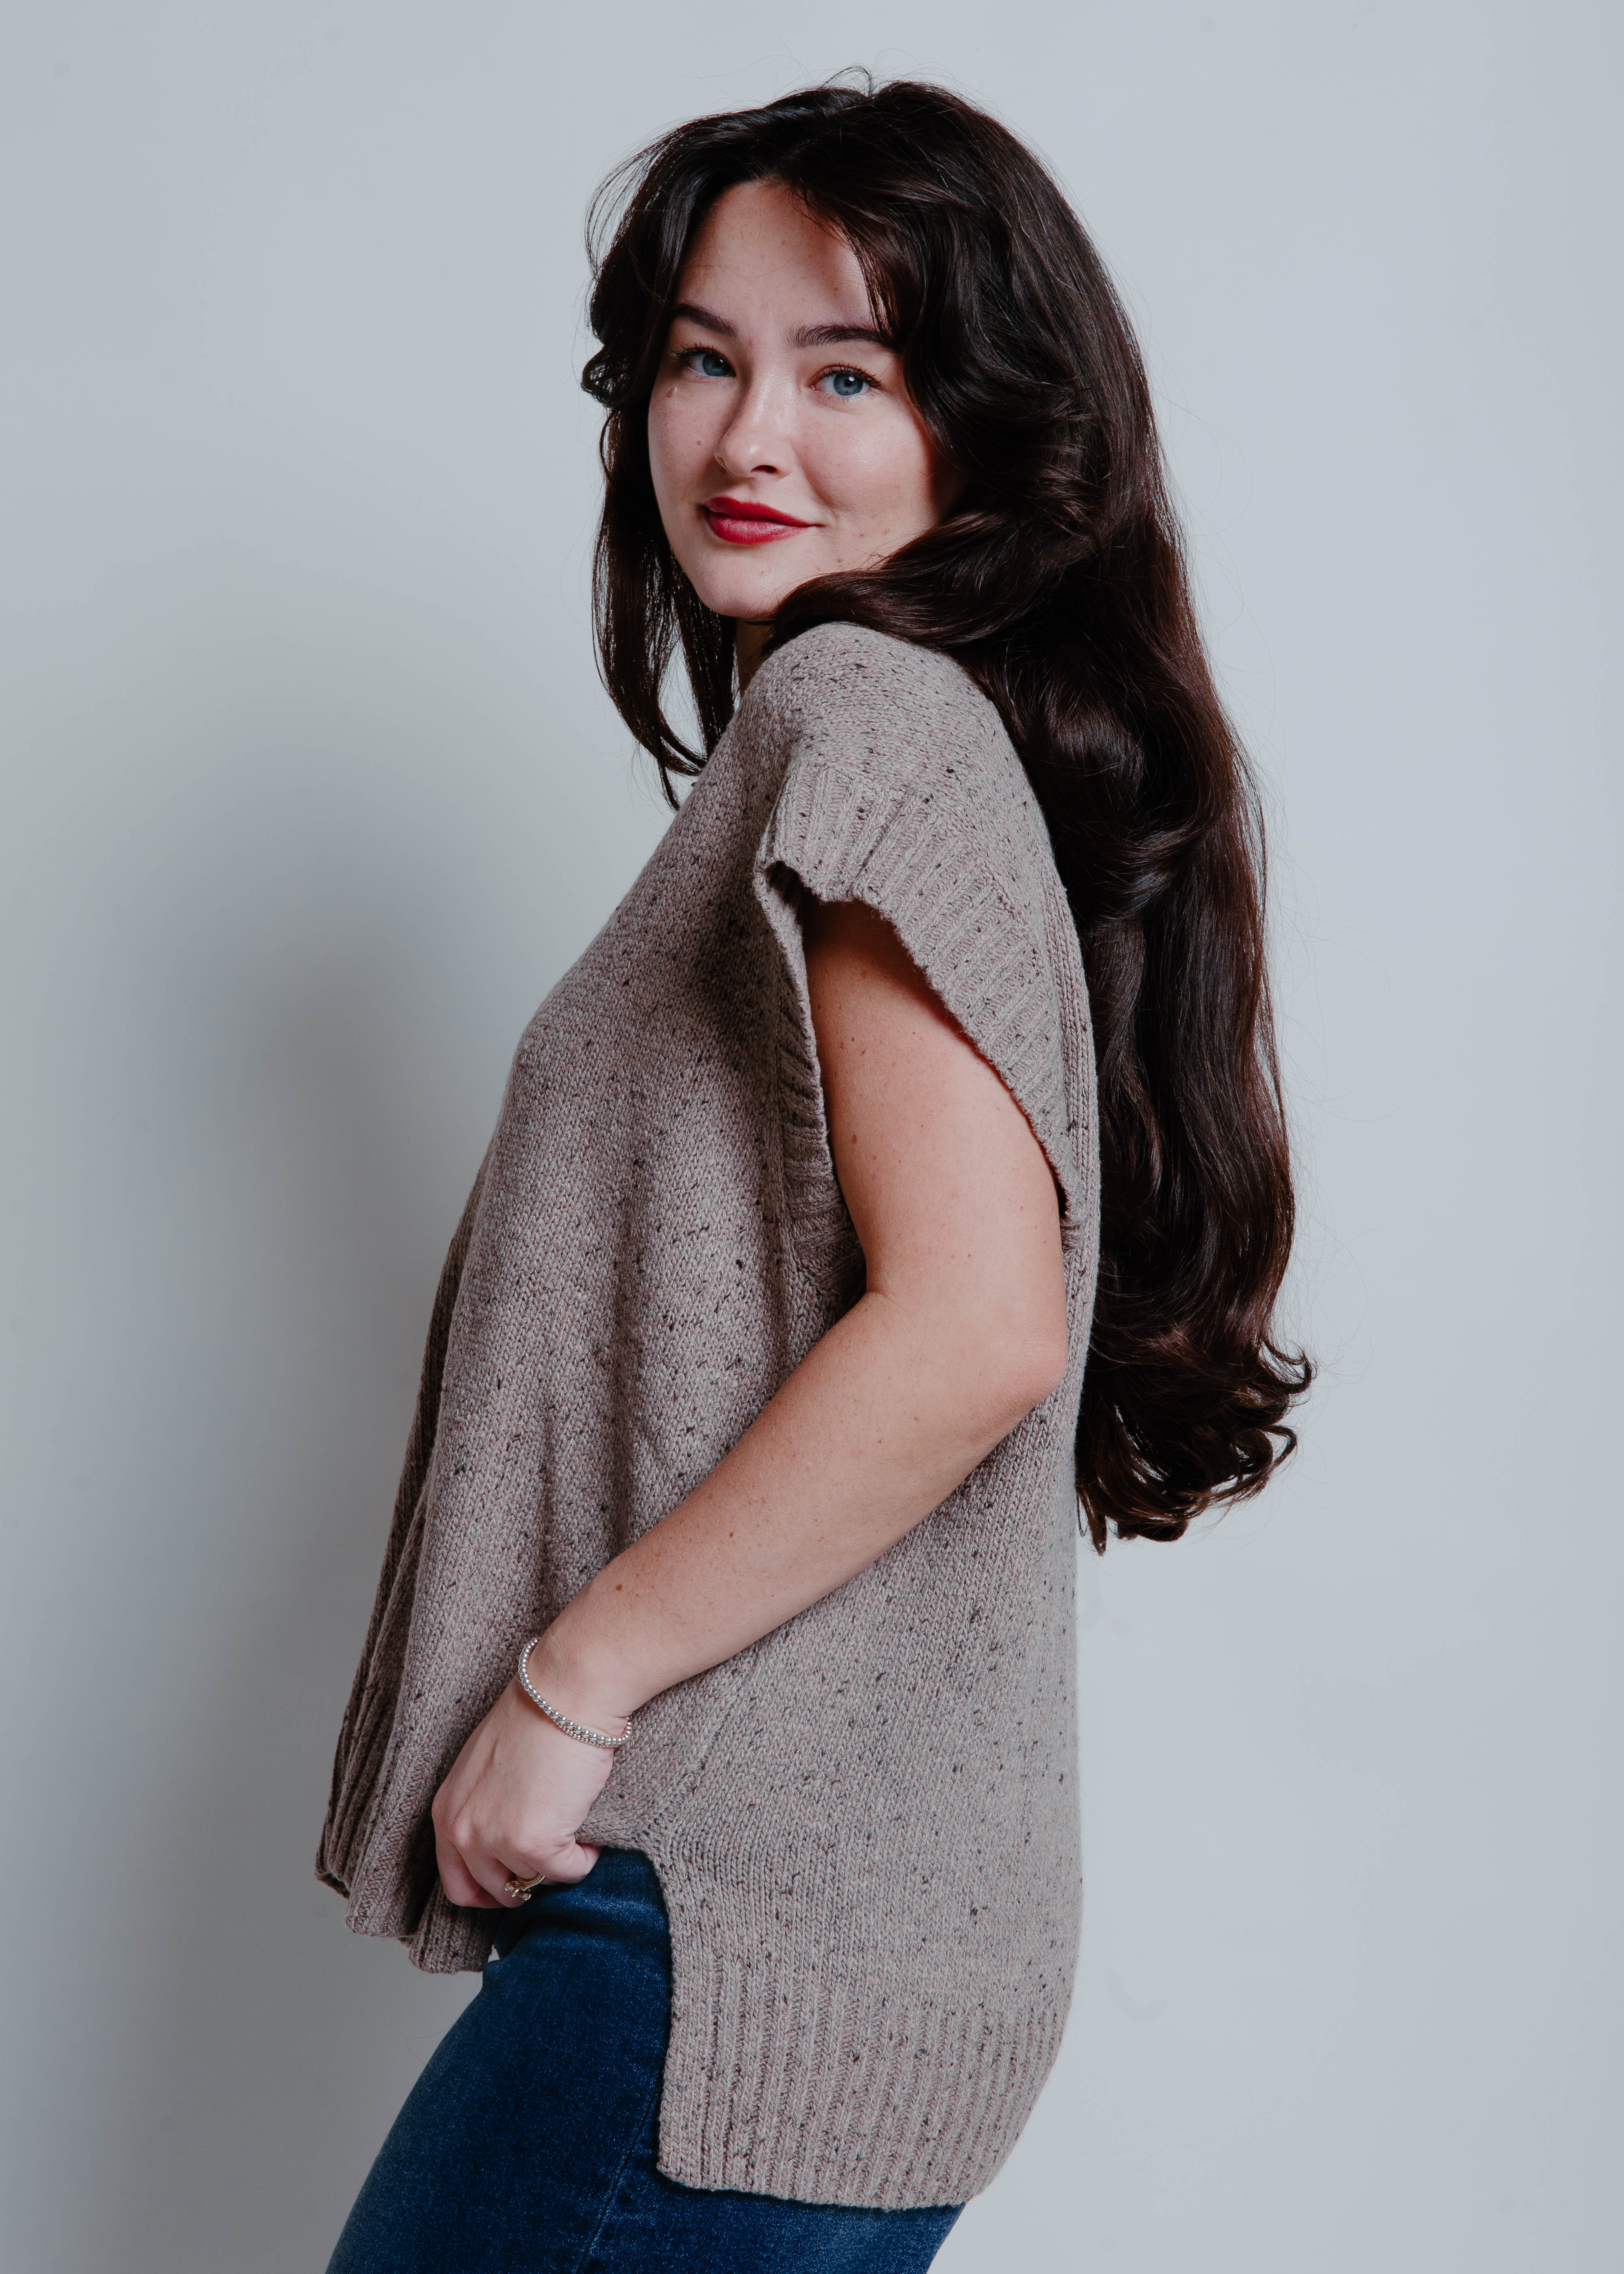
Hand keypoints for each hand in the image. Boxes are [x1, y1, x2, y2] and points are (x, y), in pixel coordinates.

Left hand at [430, 1650, 626, 1907]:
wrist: (564, 1695)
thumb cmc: (532, 1719)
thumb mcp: (484, 1768)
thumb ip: (481, 1809)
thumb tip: (503, 1847)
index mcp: (447, 1811)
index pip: (456, 1883)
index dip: (488, 1892)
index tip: (514, 1883)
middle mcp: (464, 1831)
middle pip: (494, 1891)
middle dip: (527, 1879)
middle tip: (551, 1855)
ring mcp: (497, 1840)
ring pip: (535, 1882)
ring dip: (558, 1863)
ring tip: (572, 1828)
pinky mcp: (536, 1842)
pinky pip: (569, 1872)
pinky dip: (585, 1857)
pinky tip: (589, 1826)